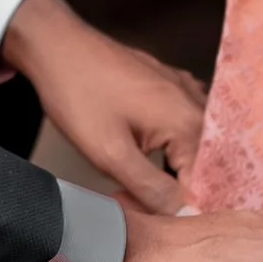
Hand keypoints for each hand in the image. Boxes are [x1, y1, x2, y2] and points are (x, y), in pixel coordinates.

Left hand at [0, 0, 205, 208]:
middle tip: (134, 197)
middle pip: (202, 165)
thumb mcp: (111, 154)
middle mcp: (197, 104)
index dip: (180, 209)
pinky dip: (168, 146)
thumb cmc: (79, 94)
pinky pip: (182, 125)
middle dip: (175, 190)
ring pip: (192, 147)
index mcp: (190, 122)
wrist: (56, 46)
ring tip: (134, 177)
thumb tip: (181, 214)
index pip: (206, 184)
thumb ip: (151, 189)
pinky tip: (143, 153)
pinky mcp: (171, 85)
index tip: (149, 215)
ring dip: (171, 169)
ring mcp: (185, 90)